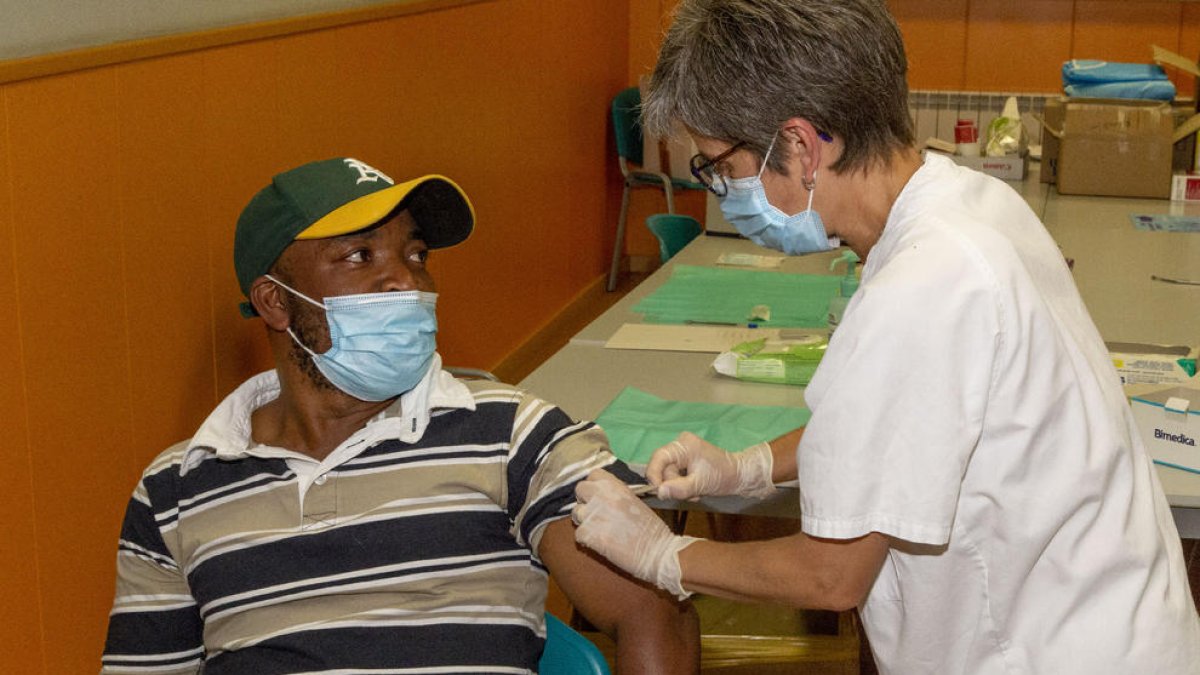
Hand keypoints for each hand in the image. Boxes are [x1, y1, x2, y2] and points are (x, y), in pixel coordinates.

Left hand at [572, 470, 696, 599]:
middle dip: (585, 501)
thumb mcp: (635, 501)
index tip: (599, 496)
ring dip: (585, 521)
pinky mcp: (589, 535)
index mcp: (616, 486)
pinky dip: (586, 540)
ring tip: (599, 531)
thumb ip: (617, 495)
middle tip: (595, 514)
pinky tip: (600, 543)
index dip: (594, 486)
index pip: (593, 475)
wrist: (658, 552)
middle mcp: (602, 496)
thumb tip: (602, 495)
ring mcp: (594, 515)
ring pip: (576, 513)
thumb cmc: (651, 529)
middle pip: (580, 490)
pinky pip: (578, 534)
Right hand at [646, 431, 775, 499]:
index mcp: (684, 445)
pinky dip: (682, 483)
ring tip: (694, 492)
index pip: (659, 457)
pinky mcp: (686, 459)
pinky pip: (675, 473)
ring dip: (678, 486)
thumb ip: (679, 488)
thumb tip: (659, 491)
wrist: (739, 475)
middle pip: (663, 467)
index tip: (657, 491)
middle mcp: (681, 444)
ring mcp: (683, 451)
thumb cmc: (723, 477)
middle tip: (687, 494)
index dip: (654, 475)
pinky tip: (694, 487)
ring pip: (668, 472)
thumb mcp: (700, 485)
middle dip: (672, 483)